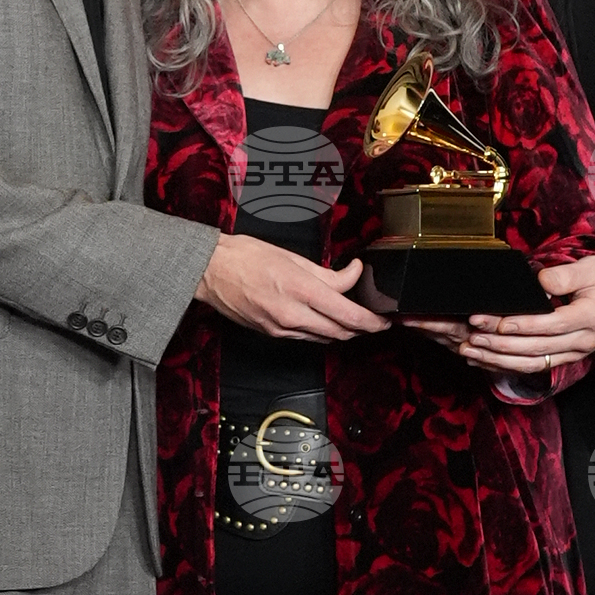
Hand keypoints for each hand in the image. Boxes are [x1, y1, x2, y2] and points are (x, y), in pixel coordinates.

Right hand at [195, 235, 391, 341]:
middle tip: (375, 322)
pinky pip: (306, 338)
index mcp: (300, 289)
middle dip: (362, 329)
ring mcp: (281, 328)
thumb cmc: (246, 257)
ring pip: (325, 338)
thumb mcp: (292, 257)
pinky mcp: (272, 334)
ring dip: (343, 331)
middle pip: (341, 333)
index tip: (383, 318)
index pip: (348, 314)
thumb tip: (351, 276)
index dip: (372, 320)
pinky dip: (322, 331)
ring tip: (353, 319)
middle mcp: (292, 315)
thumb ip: (327, 273)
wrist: (211, 271)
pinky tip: (325, 320)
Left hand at [418, 253, 594, 375]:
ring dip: (498, 359)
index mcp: (589, 317)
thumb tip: (537, 282)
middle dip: (500, 343)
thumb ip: (566, 275)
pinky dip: (507, 366)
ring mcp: (572, 354)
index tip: (494, 320)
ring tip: (470, 350)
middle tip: (472, 334)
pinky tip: (485, 360)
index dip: (520, 325)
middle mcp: (580, 341)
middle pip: (534, 348)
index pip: (550, 325)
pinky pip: (533, 367)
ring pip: (531, 363)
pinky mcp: (564, 358)